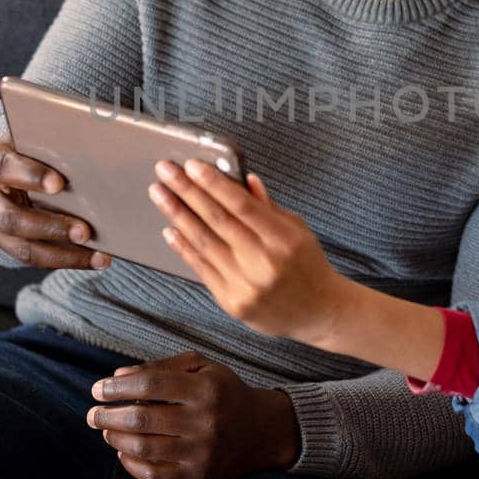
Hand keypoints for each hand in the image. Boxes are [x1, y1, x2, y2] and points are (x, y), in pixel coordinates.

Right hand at [0, 138, 109, 269]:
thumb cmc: (25, 150)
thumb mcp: (28, 139)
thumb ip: (48, 140)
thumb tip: (91, 136)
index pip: (3, 168)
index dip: (30, 176)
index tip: (60, 183)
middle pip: (11, 219)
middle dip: (50, 226)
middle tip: (85, 231)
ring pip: (23, 248)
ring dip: (64, 254)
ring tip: (98, 254)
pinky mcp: (3, 245)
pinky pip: (35, 258)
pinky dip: (67, 259)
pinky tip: (95, 258)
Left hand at [86, 352, 299, 478]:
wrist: (262, 431)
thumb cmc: (224, 392)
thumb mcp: (202, 368)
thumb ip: (161, 368)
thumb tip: (117, 376)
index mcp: (205, 388)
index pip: (150, 384)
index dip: (118, 387)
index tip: (97, 389)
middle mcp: (205, 421)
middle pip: (142, 417)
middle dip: (108, 415)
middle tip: (92, 413)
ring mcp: (201, 452)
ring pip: (144, 447)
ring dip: (115, 438)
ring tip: (105, 430)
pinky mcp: (198, 476)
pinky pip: (154, 475)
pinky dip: (130, 464)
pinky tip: (122, 452)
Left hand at [148, 159, 353, 345]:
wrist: (318, 313)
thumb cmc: (308, 266)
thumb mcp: (298, 230)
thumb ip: (268, 206)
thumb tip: (243, 179)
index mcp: (284, 240)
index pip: (242, 205)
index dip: (214, 184)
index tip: (192, 165)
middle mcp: (264, 263)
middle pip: (218, 221)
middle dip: (187, 192)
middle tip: (165, 171)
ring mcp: (246, 285)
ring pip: (205, 243)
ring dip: (178, 215)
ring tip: (160, 194)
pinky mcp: (232, 302)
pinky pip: (202, 269)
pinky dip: (184, 247)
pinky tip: (170, 229)